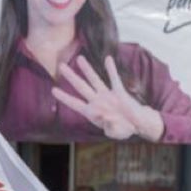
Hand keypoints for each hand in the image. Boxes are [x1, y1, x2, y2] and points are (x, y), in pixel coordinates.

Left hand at [51, 55, 165, 141]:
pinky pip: (114, 78)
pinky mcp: (119, 91)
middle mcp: (97, 101)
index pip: (75, 104)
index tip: (53, 90)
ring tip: (80, 58)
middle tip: (61, 66)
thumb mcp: (114, 132)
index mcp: (92, 113)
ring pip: (95, 79)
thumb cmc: (123, 130)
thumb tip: (102, 115)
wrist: (137, 124)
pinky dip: (111, 69)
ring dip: (87, 69)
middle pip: (81, 87)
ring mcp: (107, 95)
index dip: (64, 97)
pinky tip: (108, 58)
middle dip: (71, 77)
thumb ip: (108, 126)